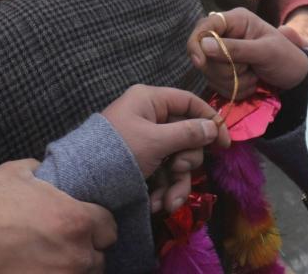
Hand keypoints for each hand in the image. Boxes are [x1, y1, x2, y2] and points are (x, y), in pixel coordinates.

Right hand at [0, 159, 116, 273]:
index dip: (96, 225)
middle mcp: (78, 253)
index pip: (109, 228)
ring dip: (72, 268)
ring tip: (51, 261)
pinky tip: (38, 269)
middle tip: (62, 245)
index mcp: (77, 220)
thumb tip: (46, 168)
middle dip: (84, 251)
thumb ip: (40, 168)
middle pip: (99, 258)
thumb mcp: (15, 173)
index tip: (82, 226)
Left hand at [100, 85, 228, 213]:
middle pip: (186, 135)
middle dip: (186, 160)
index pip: (188, 102)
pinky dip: (164, 190)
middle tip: (179, 168)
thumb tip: (213, 127)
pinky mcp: (143, 163)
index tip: (224, 144)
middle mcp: (149, 118)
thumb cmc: (118, 152)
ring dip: (176, 184)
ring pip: (177, 160)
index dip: (209, 120)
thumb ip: (187, 133)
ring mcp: (147, 142)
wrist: (83, 183)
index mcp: (150, 101)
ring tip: (168, 203)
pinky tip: (157, 205)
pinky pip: (164, 173)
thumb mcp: (155, 141)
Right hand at [187, 8, 307, 92]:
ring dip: (233, 81)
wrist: (297, 78)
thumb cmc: (286, 58)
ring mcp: (223, 54)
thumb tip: (204, 45)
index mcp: (235, 21)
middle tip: (249, 69)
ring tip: (254, 76)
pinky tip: (251, 83)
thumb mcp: (265, 52)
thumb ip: (235, 48)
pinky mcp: (224, 71)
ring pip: (210, 72)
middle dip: (225, 68)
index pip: (204, 27)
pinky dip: (234, 88)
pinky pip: (217, 84)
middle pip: (204, 54)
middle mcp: (225, 34)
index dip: (196, 43)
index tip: (200, 62)